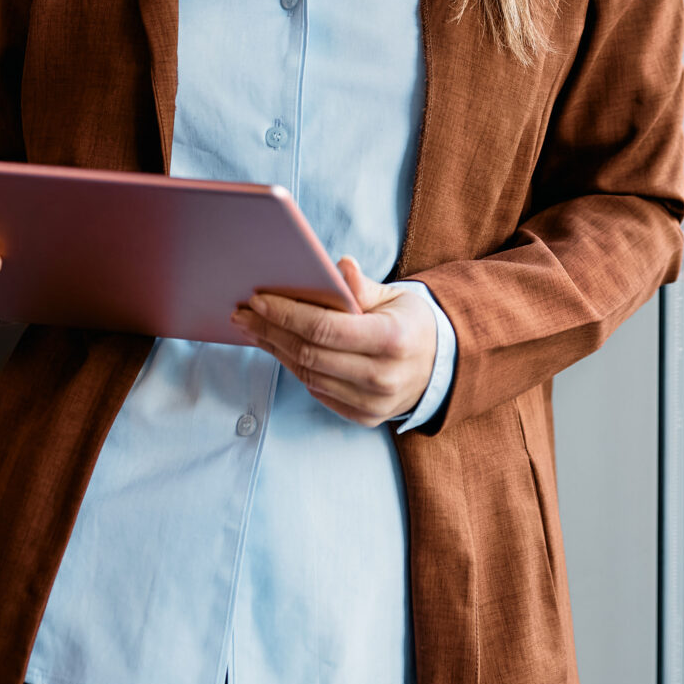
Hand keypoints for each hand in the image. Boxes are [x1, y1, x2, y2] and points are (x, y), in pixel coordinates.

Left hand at [233, 257, 436, 426]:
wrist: (441, 366)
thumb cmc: (412, 323)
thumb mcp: (397, 297)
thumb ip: (363, 287)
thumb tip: (338, 266)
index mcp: (392, 340)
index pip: (325, 328)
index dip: (287, 314)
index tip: (259, 299)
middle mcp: (383, 377)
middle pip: (310, 354)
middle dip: (270, 331)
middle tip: (243, 314)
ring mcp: (373, 403)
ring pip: (309, 376)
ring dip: (276, 351)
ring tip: (255, 329)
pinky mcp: (364, 417)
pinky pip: (319, 392)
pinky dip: (296, 369)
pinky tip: (280, 348)